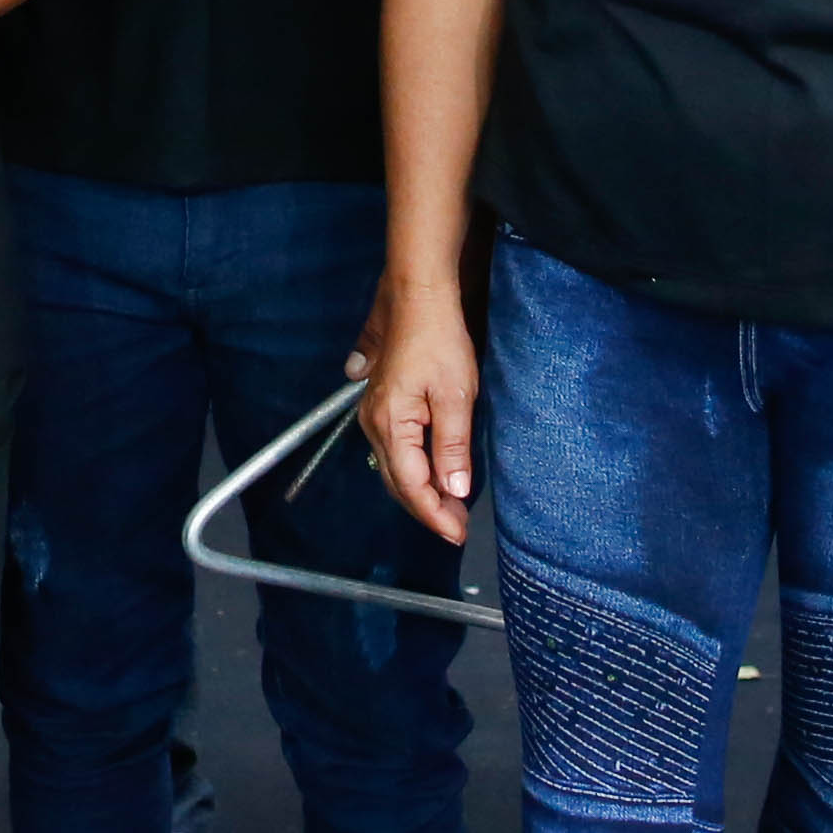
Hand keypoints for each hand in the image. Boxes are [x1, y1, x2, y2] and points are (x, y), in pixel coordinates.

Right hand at [359, 266, 480, 541]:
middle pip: (397, 482)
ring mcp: (374, 415)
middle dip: (427, 509)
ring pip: (394, 469)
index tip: (459, 533)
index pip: (412, 485)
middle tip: (458, 527)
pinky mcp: (381, 406)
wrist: (419, 298)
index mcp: (391, 425)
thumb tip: (454, 490)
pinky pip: (394, 452)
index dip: (435, 514)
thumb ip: (452, 446)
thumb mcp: (456, 396)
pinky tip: (434, 475)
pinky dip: (414, 471)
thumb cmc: (439, 341)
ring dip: (421, 492)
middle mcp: (374, 425)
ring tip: (451, 508)